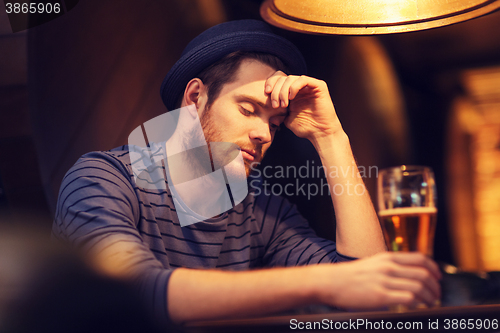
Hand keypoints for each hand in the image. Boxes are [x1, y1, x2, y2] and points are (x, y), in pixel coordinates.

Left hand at [265, 71, 341, 141]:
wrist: (320, 132)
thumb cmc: (306, 127)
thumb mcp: (287, 120)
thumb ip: (277, 114)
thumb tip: (269, 116)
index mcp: (292, 92)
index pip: (278, 80)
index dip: (271, 83)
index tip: (266, 94)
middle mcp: (300, 87)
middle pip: (283, 78)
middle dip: (275, 91)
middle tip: (275, 105)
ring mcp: (309, 85)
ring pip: (291, 78)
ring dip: (283, 91)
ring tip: (283, 105)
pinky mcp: (318, 86)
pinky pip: (303, 79)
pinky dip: (294, 87)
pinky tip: (291, 98)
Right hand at [319, 252, 441, 309]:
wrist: (331, 281)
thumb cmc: (350, 276)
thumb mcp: (372, 264)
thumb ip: (390, 267)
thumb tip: (407, 277)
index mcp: (387, 257)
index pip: (420, 258)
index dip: (434, 269)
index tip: (438, 277)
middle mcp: (388, 267)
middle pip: (423, 274)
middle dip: (435, 286)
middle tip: (437, 294)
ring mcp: (385, 281)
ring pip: (419, 287)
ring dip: (430, 297)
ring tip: (431, 303)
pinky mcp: (381, 296)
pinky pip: (409, 299)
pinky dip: (419, 303)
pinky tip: (418, 307)